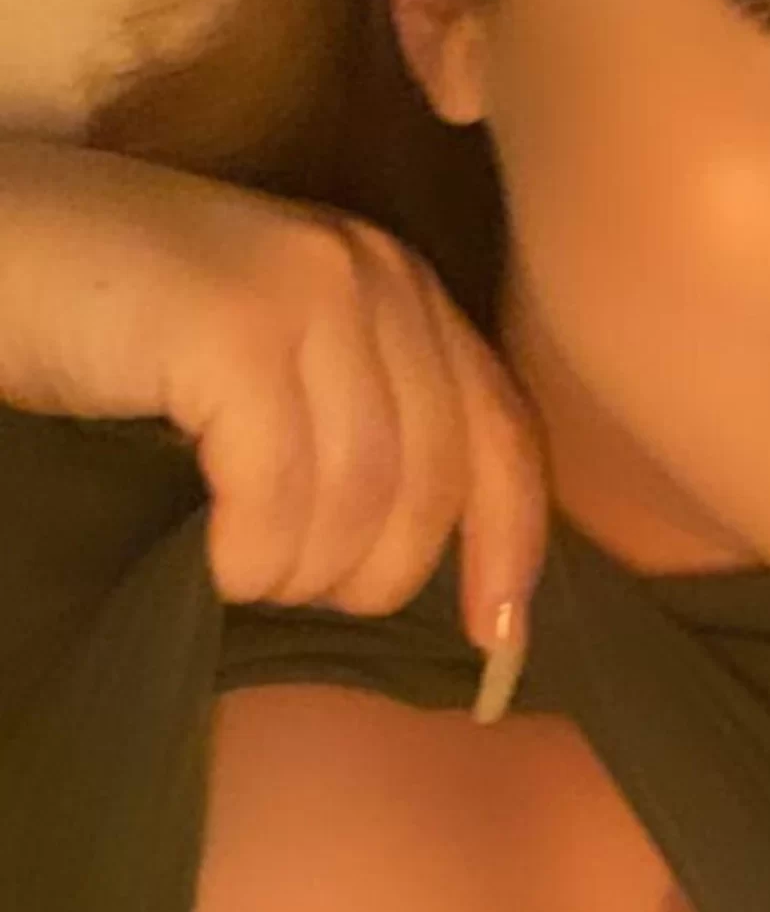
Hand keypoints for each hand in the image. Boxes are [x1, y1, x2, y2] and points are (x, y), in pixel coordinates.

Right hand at [0, 137, 547, 696]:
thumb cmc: (118, 330)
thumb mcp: (270, 366)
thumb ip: (357, 421)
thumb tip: (429, 563)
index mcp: (398, 285)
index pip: (501, 429)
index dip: (510, 543)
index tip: (497, 637)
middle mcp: (371, 274)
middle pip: (435, 477)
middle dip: (378, 572)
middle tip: (301, 596)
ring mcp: (305, 290)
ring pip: (361, 493)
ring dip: (304, 569)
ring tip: (246, 574)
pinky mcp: (230, 325)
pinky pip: (280, 486)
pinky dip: (253, 550)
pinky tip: (216, 561)